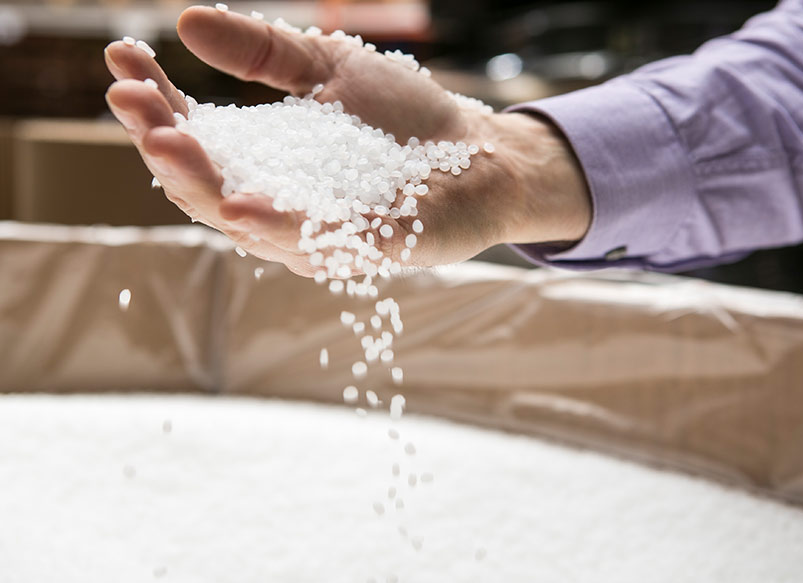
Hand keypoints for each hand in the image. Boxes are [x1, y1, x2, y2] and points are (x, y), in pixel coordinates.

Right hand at [104, 6, 590, 275]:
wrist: (484, 154)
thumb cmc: (406, 120)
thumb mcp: (330, 68)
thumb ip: (265, 54)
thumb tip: (184, 22)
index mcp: (269, 161)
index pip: (197, 137)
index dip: (155, 102)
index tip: (122, 57)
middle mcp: (283, 203)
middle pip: (208, 185)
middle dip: (166, 146)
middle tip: (131, 103)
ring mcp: (322, 231)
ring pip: (249, 221)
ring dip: (203, 185)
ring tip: (164, 144)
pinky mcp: (369, 247)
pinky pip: (316, 242)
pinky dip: (278, 225)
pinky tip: (240, 206)